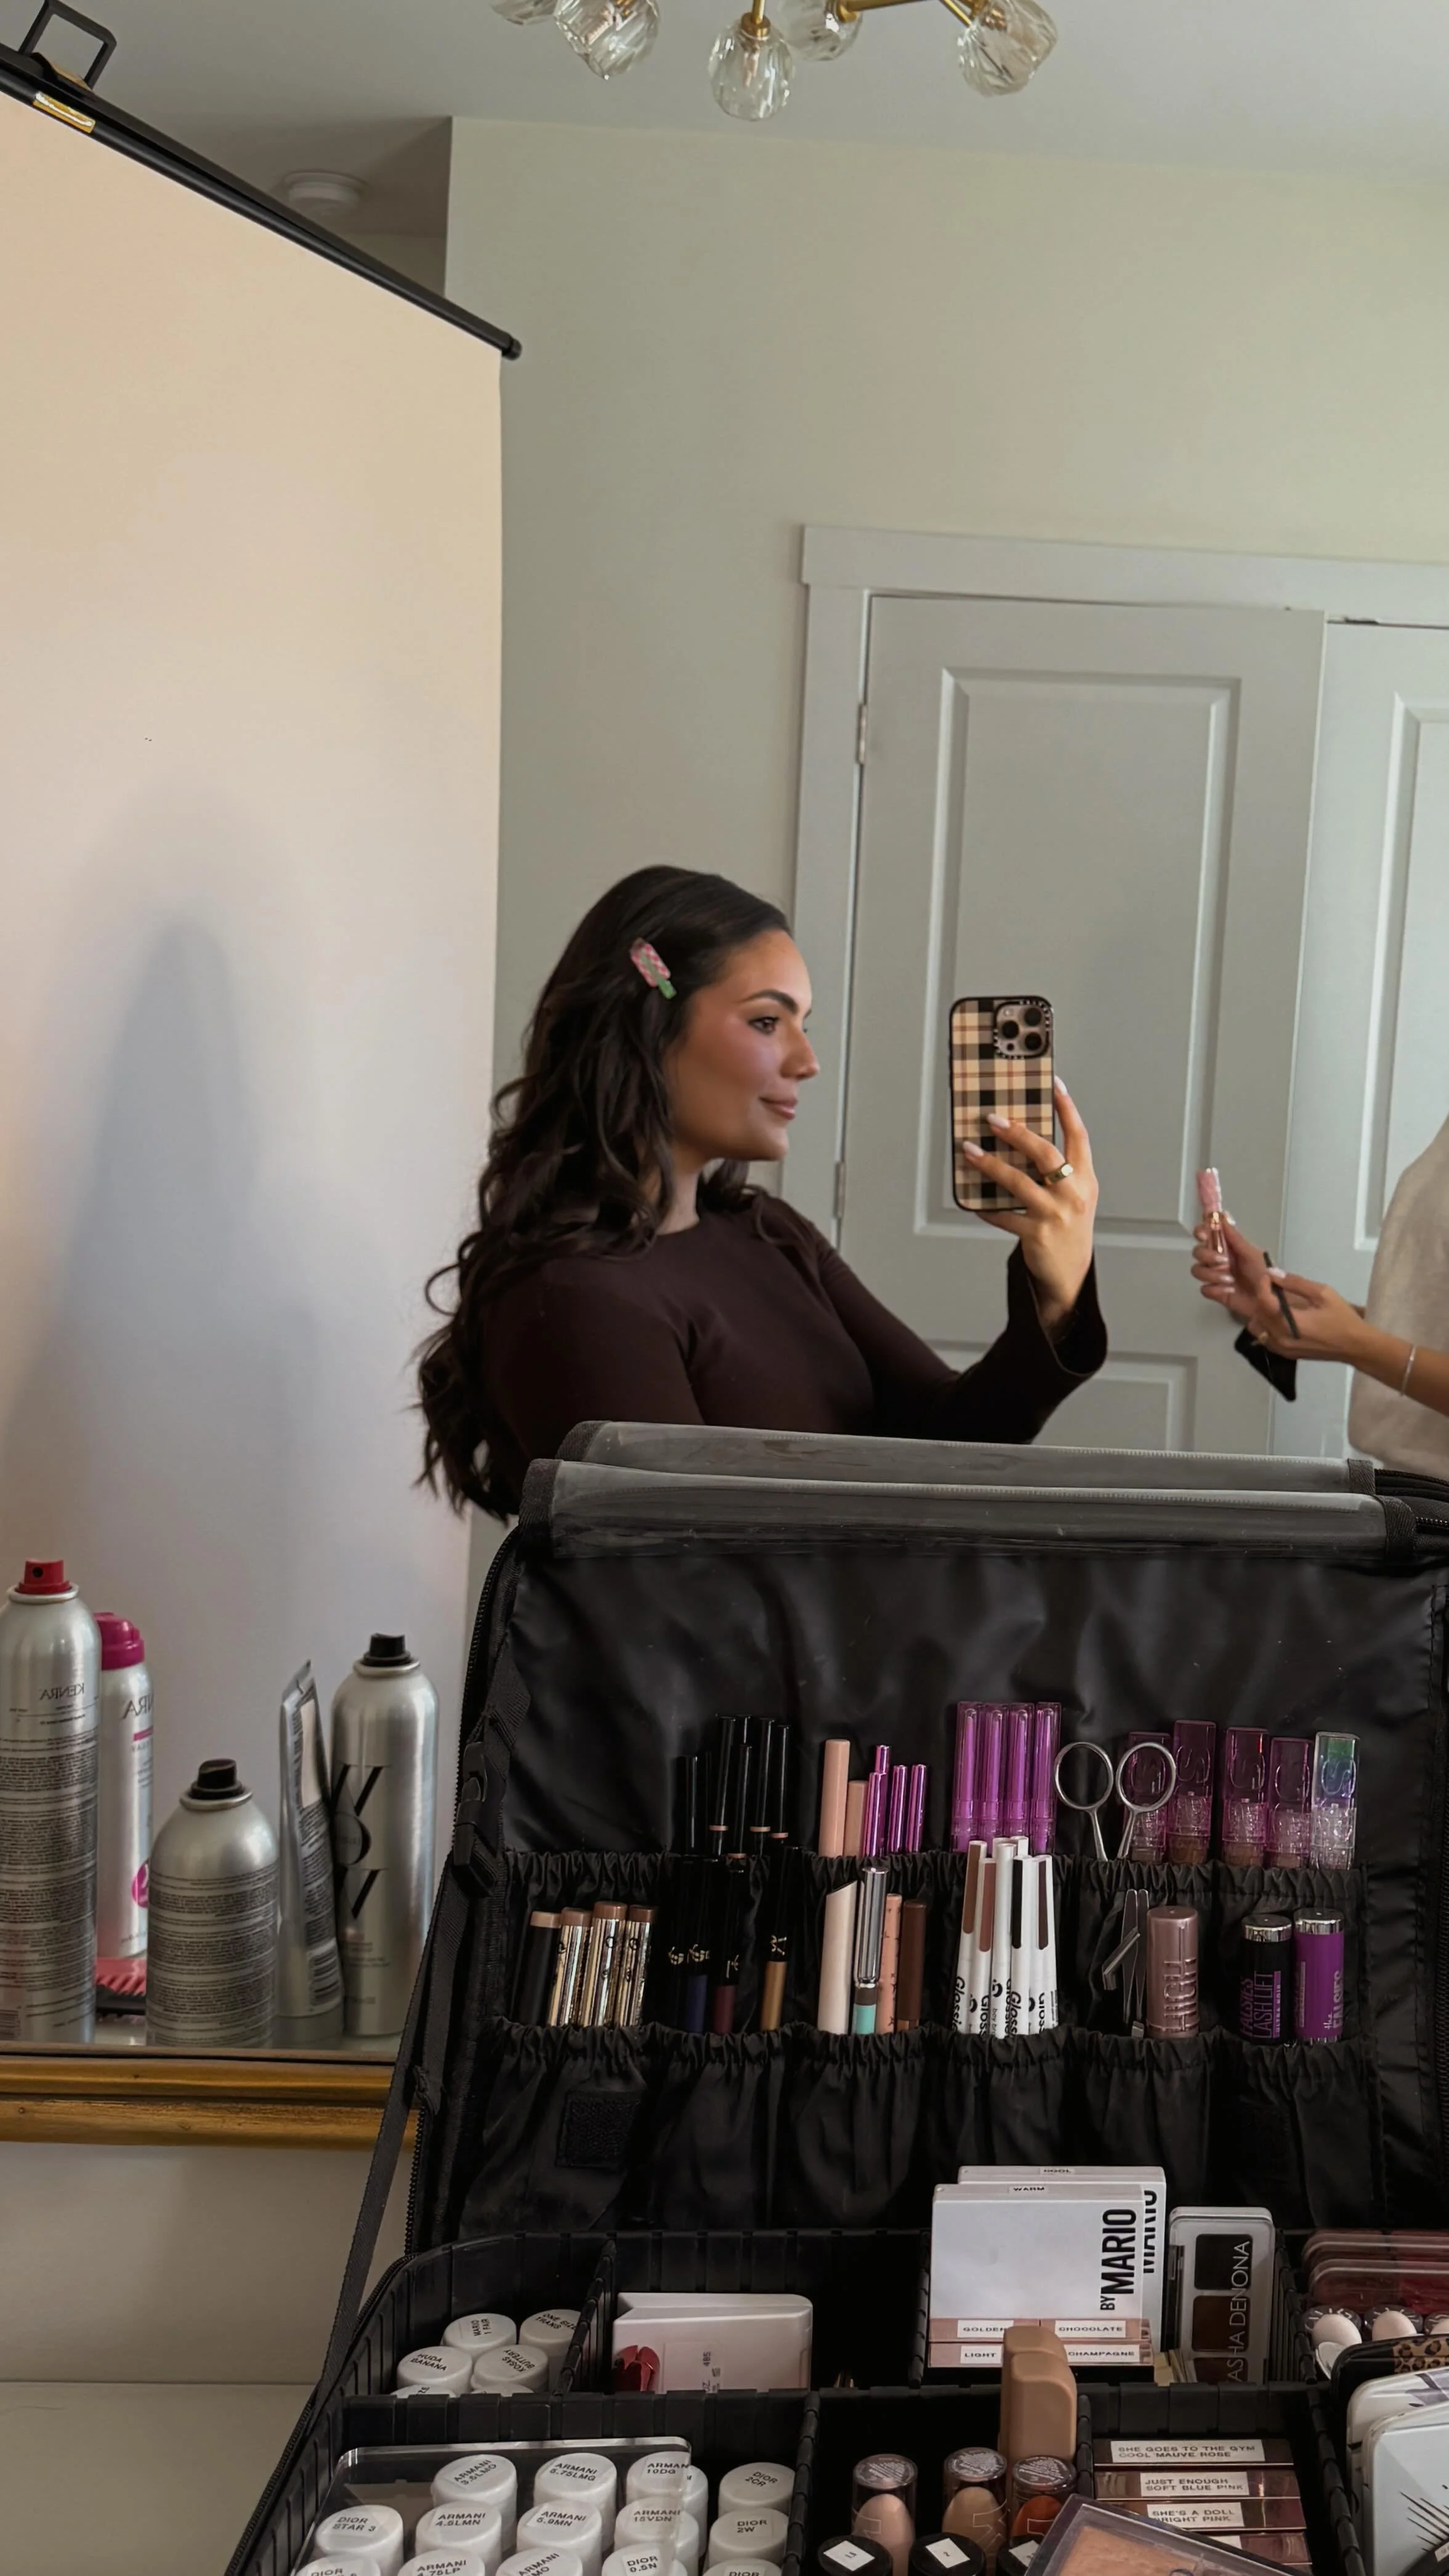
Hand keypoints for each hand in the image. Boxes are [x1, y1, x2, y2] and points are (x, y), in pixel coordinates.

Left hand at [959, 1076, 1097, 1332]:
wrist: (1070, 1273)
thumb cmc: (1068, 1226)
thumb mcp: (1073, 1195)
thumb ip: (1056, 1170)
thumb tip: (1019, 1138)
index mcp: (1086, 1179)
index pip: (1079, 1136)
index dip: (1067, 1108)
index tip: (1054, 1083)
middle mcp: (1074, 1194)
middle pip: (1046, 1155)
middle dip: (1017, 1133)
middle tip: (993, 1119)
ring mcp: (1056, 1215)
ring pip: (1018, 1182)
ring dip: (990, 1165)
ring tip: (970, 1151)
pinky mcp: (1036, 1235)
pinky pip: (1003, 1215)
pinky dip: (985, 1206)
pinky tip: (973, 1200)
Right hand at [1192, 1214, 1270, 1325]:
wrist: (1270, 1299)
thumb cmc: (1263, 1272)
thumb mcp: (1251, 1253)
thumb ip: (1234, 1236)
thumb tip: (1223, 1214)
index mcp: (1226, 1246)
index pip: (1205, 1233)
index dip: (1201, 1232)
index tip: (1204, 1235)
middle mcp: (1218, 1259)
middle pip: (1197, 1251)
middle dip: (1208, 1256)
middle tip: (1223, 1262)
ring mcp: (1215, 1276)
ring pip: (1197, 1270)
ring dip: (1212, 1274)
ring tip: (1229, 1280)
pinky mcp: (1216, 1292)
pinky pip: (1204, 1289)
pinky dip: (1215, 1290)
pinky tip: (1228, 1291)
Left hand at [1237, 1267, 1371, 1365]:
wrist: (1355, 1346)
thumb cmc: (1342, 1318)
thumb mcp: (1323, 1294)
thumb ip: (1296, 1283)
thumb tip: (1273, 1273)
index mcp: (1289, 1322)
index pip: (1263, 1300)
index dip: (1263, 1284)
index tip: (1269, 1274)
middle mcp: (1280, 1338)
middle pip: (1257, 1313)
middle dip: (1261, 1295)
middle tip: (1273, 1285)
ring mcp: (1280, 1348)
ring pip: (1257, 1327)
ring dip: (1261, 1311)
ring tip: (1275, 1301)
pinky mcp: (1284, 1354)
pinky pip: (1264, 1337)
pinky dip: (1265, 1325)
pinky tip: (1278, 1316)